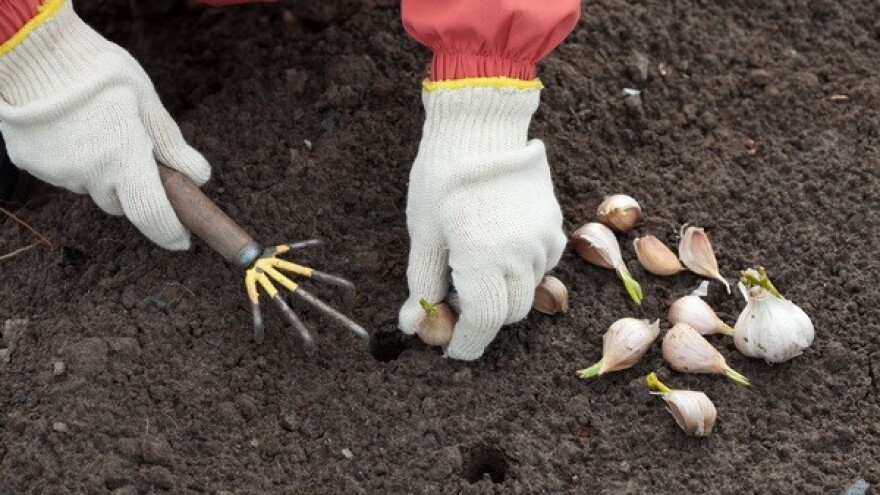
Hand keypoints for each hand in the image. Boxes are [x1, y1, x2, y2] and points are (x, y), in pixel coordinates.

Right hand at [0, 1, 209, 249]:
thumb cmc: (101, 73)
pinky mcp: (32, 164)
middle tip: (136, 153)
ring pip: (91, 186)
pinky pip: (63, 173)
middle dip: (133, 189)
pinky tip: (72, 129)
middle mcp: (89, 174)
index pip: (152, 214)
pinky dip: (74, 159)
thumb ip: (172, 145)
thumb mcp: (148, 103)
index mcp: (124, 159)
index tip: (182, 240)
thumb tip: (199, 178)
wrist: (34, 51)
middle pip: (120, 201)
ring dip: (102, 171)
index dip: (170, 232)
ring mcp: (57, 171)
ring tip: (99, 130)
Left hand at [398, 83, 565, 359]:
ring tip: (476, 271)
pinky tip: (500, 252)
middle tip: (456, 305)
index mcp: (483, 260)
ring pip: (528, 291)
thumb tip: (411, 326)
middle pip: (508, 313)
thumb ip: (422, 283)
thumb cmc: (443, 177)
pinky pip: (542, 265)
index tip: (452, 350)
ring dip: (503, 295)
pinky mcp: (553, 225)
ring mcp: (541, 240)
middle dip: (483, 319)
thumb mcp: (423, 233)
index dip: (467, 343)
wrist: (481, 126)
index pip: (483, 323)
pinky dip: (523, 272)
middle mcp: (519, 256)